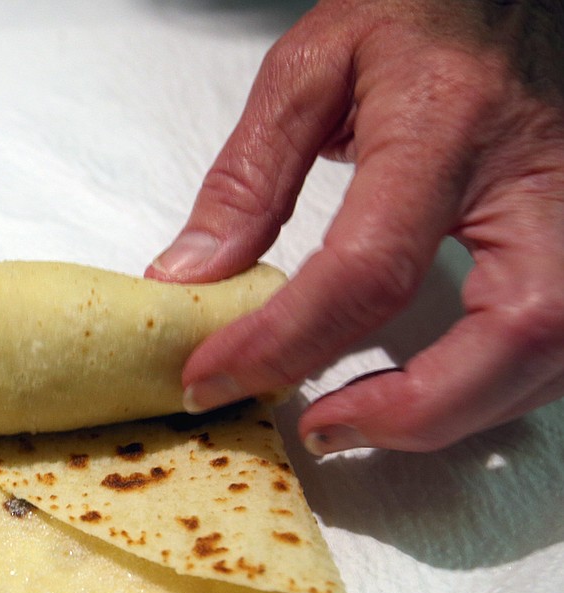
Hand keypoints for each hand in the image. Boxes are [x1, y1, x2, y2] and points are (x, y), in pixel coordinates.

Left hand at [147, 0, 563, 453]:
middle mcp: (534, 177)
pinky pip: (556, 344)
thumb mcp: (310, 68)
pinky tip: (420, 392)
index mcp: (447, 124)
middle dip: (412, 408)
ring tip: (352, 417)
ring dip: (452, 413)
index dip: (286, 340)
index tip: (214, 377)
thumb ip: (250, 177)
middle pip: (515, 331)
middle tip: (316, 426)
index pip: (369, 267)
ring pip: (550, 355)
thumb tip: (191, 277)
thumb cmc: (417, 11)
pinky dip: (488, 389)